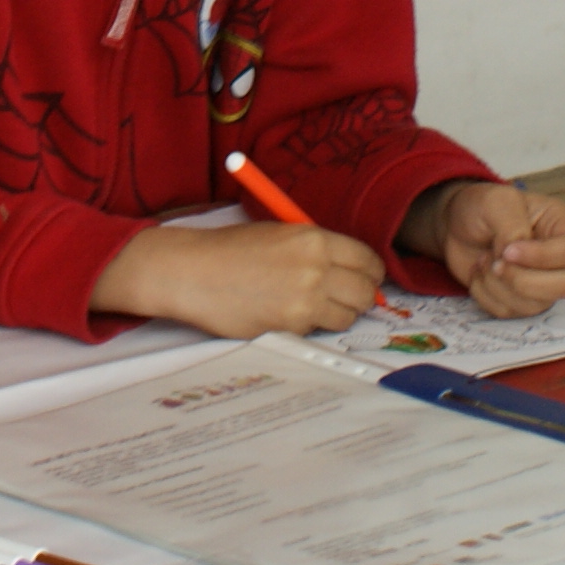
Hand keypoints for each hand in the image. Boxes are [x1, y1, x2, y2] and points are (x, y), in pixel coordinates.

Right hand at [92, 217, 385, 336]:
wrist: (193, 272)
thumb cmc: (230, 250)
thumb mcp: (280, 233)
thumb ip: (315, 249)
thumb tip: (347, 268)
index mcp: (314, 239)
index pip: (367, 260)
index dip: (370, 272)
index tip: (365, 278)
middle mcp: (316, 268)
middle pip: (364, 292)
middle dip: (360, 297)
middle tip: (347, 298)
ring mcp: (305, 300)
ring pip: (346, 316)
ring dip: (337, 314)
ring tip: (314, 307)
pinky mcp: (290, 326)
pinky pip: (317, 330)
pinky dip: (309, 326)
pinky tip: (287, 314)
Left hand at [406, 183, 564, 318]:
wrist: (457, 225)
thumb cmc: (482, 207)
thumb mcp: (497, 201)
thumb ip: (512, 226)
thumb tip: (516, 255)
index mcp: (562, 226)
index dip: (541, 257)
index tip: (507, 251)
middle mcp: (559, 259)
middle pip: (564, 286)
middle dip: (522, 280)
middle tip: (494, 263)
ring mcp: (541, 283)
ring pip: (535, 305)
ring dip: (499, 287)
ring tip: (484, 261)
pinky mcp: (520, 300)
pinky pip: (509, 312)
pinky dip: (486, 295)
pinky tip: (479, 273)